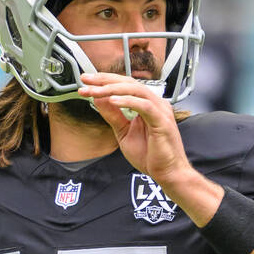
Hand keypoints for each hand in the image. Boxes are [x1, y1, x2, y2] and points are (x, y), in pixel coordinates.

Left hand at [78, 73, 196, 182]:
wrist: (167, 173)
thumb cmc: (150, 155)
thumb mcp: (123, 133)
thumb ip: (113, 116)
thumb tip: (99, 100)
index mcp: (147, 104)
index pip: (125, 85)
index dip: (105, 81)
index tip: (86, 81)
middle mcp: (155, 103)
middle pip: (129, 83)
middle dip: (105, 80)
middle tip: (86, 80)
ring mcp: (160, 110)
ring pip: (136, 90)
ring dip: (112, 89)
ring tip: (95, 91)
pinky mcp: (162, 121)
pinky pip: (144, 106)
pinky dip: (127, 101)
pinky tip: (112, 101)